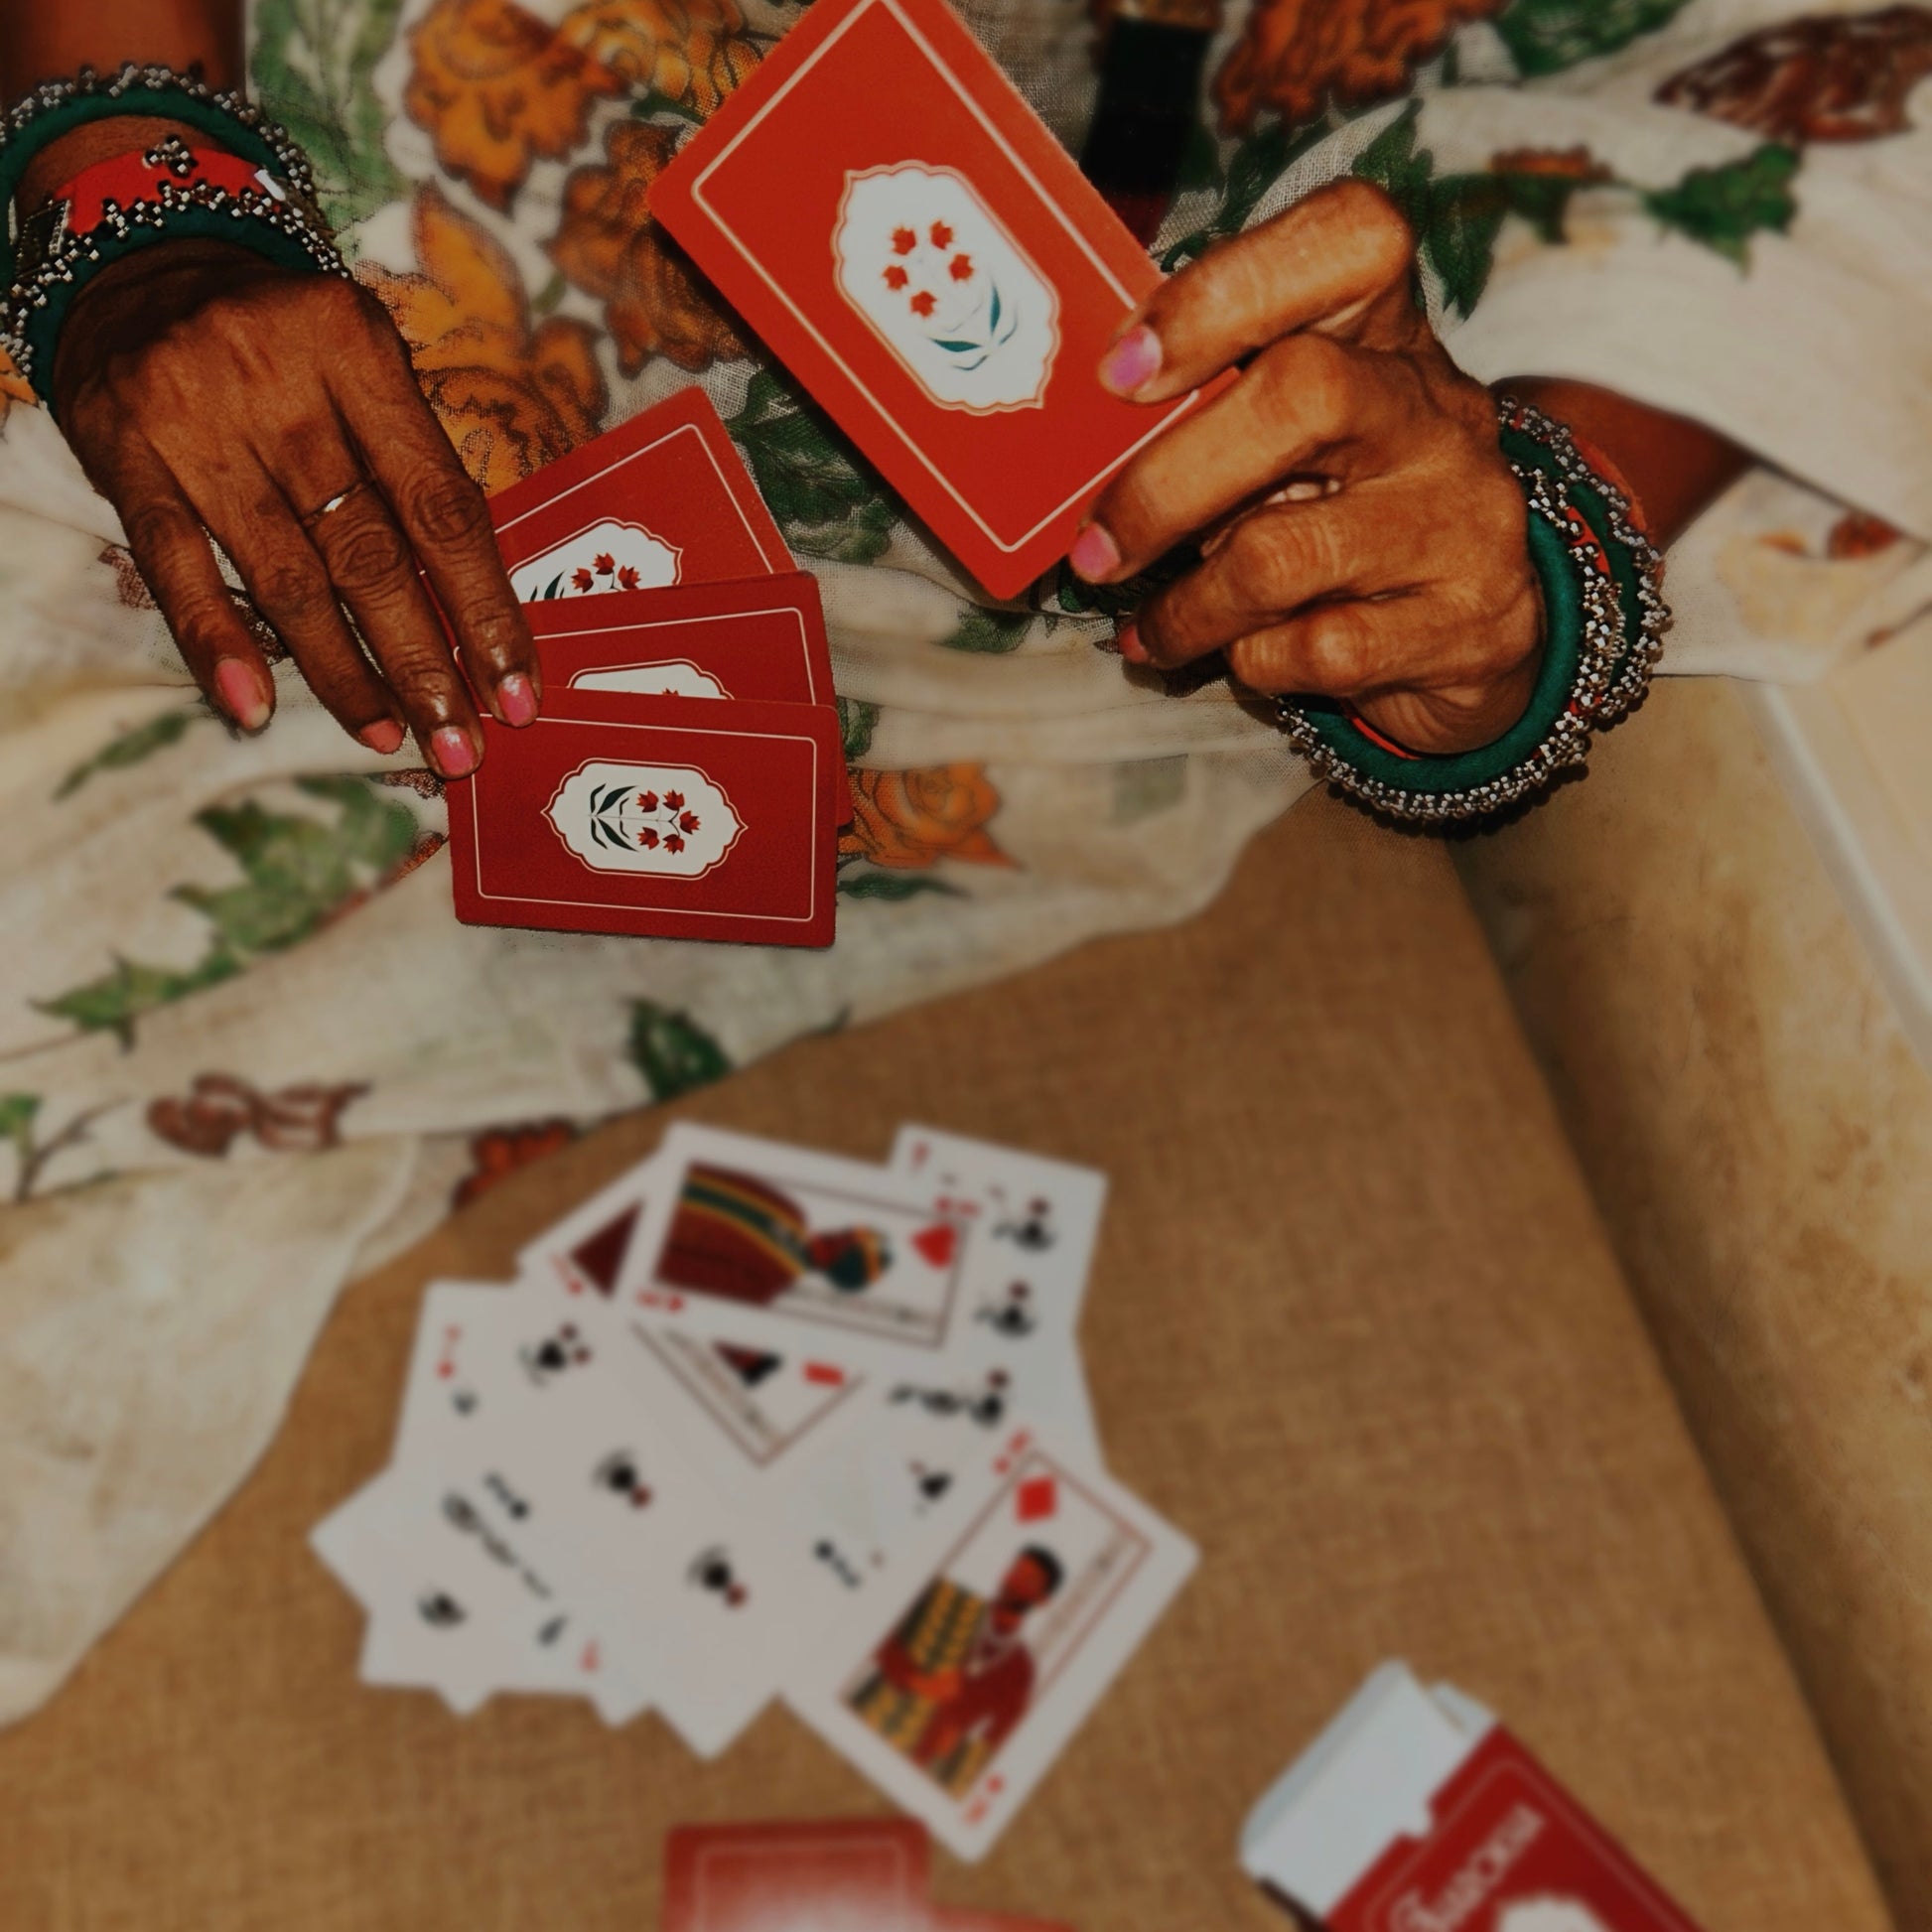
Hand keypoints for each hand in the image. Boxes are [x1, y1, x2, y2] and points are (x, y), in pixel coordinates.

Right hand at [53, 238, 538, 774]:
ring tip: (391, 738)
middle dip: (424, 663)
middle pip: (369, 552)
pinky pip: (176, 567)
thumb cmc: (281, 336)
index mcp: (357, 348)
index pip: (440, 504)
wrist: (134, 253)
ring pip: (285, 575)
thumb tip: (475, 605)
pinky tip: (253, 709)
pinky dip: (216, 644)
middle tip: (461, 745)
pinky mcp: (125, 455)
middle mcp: (277, 381)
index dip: (483, 608)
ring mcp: (195, 421)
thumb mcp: (360, 358)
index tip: (516, 689)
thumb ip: (411, 459)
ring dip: (342, 673)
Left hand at [1070, 181, 1542, 756]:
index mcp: (1387, 330)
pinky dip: (1251, 662)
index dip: (1223, 291)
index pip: (1349, 239)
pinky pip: (1318, 650)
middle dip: (1164, 485)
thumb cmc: (1342, 507)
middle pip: (1302, 394)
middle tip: (1095, 550)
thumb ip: (1208, 410)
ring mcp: (1459, 515)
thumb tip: (1073, 436)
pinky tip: (1236, 658)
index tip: (1121, 370)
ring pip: (1287, 552)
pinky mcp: (1464, 623)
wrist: (1481, 624)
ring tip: (1150, 630)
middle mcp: (1436, 409)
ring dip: (1187, 605)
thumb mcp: (1289, 434)